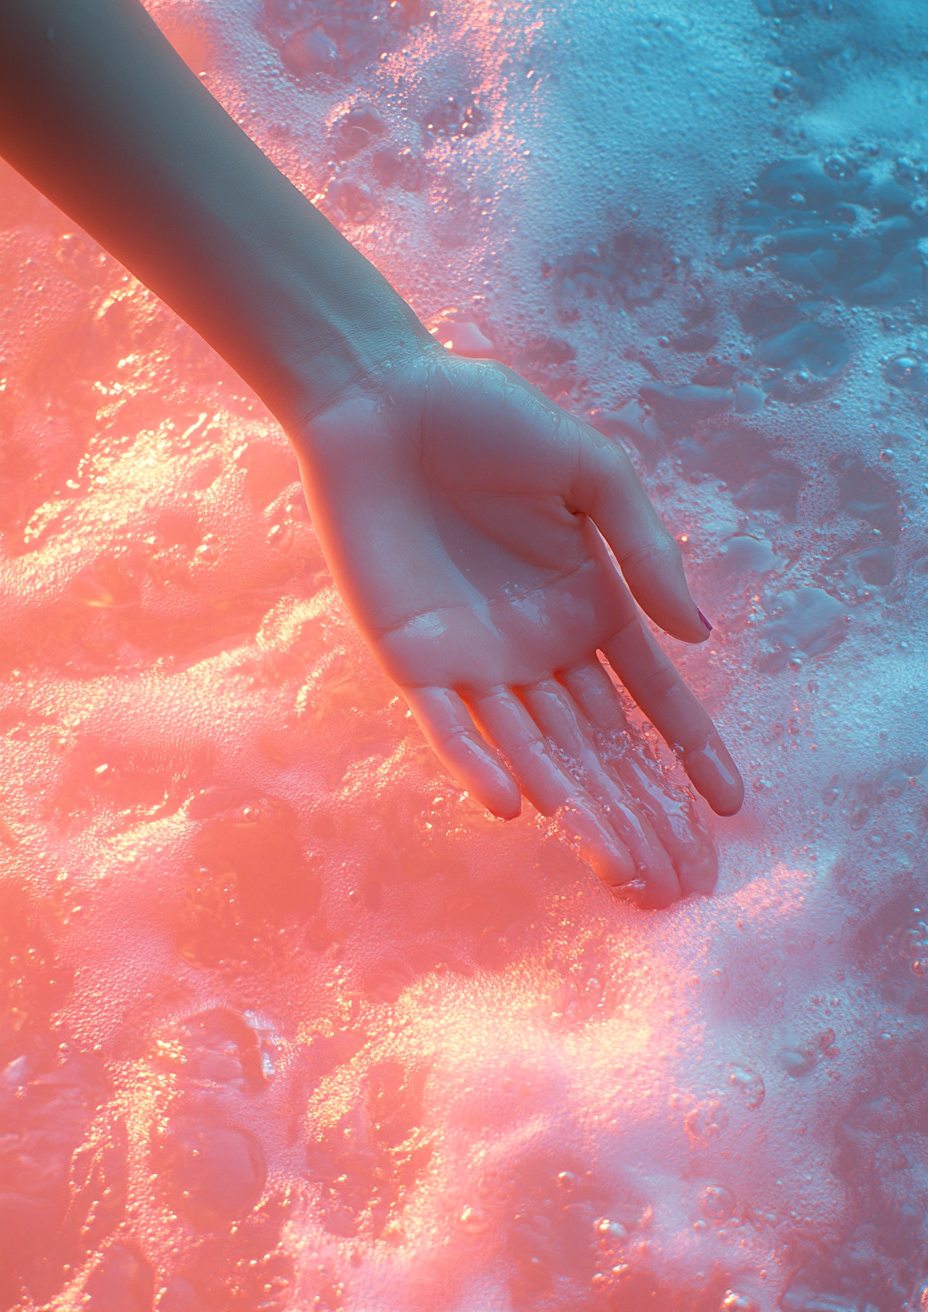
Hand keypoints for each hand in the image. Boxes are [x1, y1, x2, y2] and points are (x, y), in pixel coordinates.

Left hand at [294, 347, 742, 907]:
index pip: (650, 696)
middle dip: (642, 811)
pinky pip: (450, 724)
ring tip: (624, 874)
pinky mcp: (414, 657)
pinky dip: (479, 763)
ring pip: (538, 751)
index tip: (730, 808)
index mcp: (588, 604)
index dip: (689, 750)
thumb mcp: (592, 471)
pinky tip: (517, 809)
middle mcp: (539, 646)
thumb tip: (698, 638)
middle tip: (681, 881)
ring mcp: (477, 658)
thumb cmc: (488, 420)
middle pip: (600, 745)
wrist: (383, 397)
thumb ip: (645, 551)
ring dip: (579, 812)